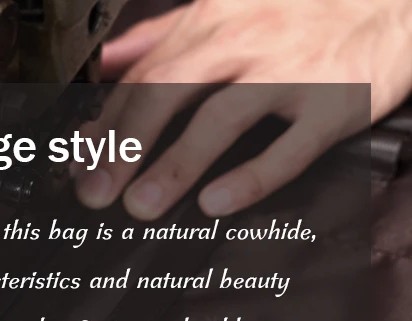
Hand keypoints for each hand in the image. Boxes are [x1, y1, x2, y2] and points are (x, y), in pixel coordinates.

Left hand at [75, 0, 411, 219]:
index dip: (105, 122)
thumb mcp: (222, 10)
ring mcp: (290, 71)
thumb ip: (161, 38)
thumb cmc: (295, 11)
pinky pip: (290, 145)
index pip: (142, 75)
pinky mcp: (336, 101)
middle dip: (124, 145)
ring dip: (176, 164)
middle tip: (94, 192)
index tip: (78, 161)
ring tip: (140, 206)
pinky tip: (217, 202)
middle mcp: (244, 42)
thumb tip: (107, 62)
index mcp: (210, 22)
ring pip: (222, 117)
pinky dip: (252, 175)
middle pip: (169, 91)